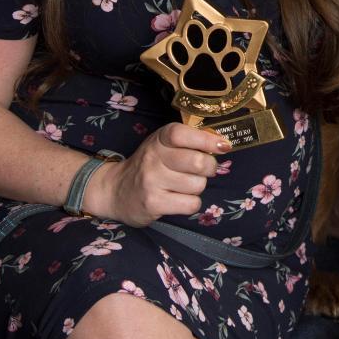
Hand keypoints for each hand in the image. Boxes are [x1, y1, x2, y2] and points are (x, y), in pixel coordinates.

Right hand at [89, 122, 230, 226]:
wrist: (115, 190)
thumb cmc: (149, 164)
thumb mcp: (163, 145)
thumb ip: (188, 142)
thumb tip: (222, 144)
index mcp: (159, 139)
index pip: (183, 134)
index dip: (206, 140)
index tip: (223, 146)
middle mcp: (154, 158)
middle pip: (198, 162)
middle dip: (210, 168)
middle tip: (203, 170)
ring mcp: (152, 181)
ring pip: (198, 185)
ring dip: (197, 187)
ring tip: (183, 186)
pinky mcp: (153, 203)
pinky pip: (191, 204)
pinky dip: (191, 203)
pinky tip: (178, 199)